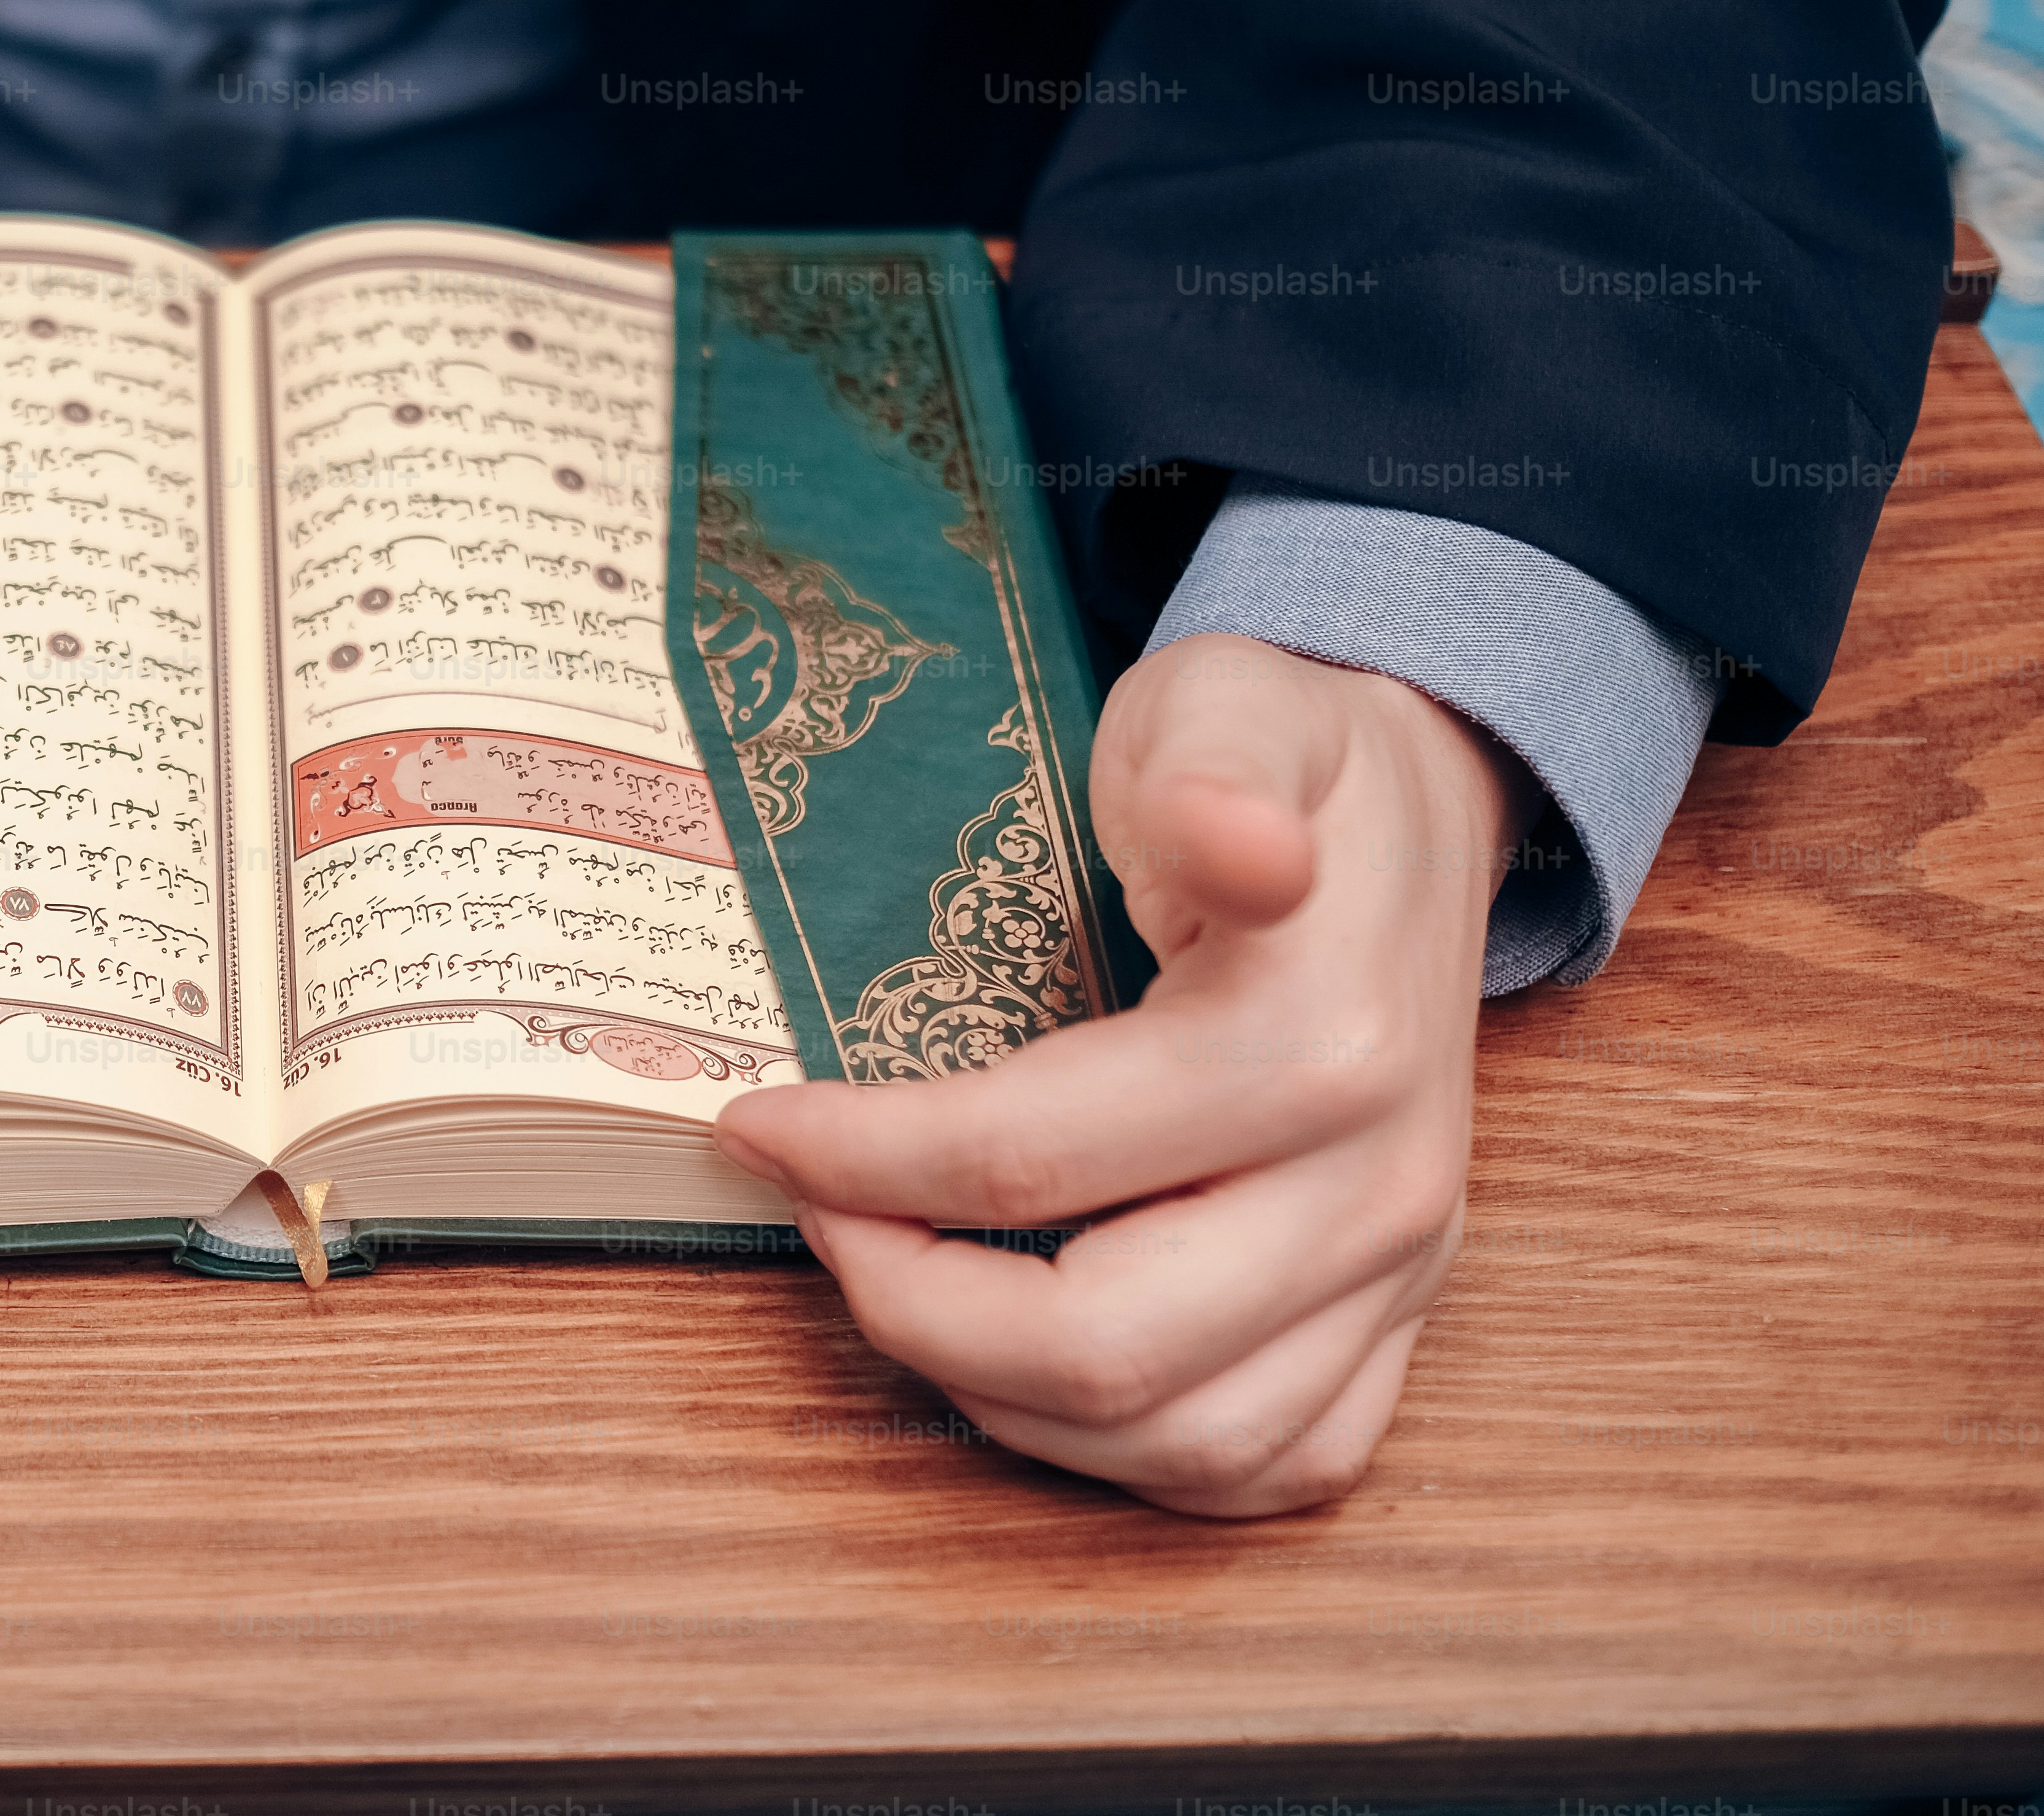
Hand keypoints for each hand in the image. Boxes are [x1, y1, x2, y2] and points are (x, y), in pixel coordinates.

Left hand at [716, 631, 1524, 1515]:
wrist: (1413, 810)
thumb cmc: (1286, 758)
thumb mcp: (1228, 700)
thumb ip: (1212, 761)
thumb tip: (1238, 842)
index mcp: (1317, 1041)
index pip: (1030, 1158)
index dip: (859, 1158)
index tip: (752, 1122)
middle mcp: (1376, 1186)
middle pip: (1104, 1345)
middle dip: (911, 1304)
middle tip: (815, 1214)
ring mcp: (1402, 1271)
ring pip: (1184, 1441)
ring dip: (998, 1392)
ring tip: (897, 1282)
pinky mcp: (1404, 1320)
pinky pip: (1272, 1465)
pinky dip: (1128, 1451)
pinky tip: (1023, 1366)